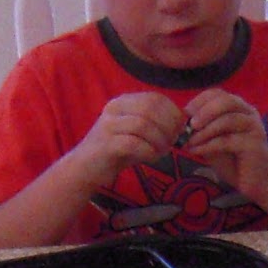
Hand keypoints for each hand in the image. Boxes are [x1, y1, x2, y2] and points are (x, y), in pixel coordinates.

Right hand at [65, 93, 185, 194]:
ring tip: (162, 151)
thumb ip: (155, 125)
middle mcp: (114, 109)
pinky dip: (148, 151)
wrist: (85, 169)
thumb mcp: (137, 134)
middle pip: (151, 108)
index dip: (173, 113)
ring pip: (144, 124)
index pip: (155, 98)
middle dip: (168, 126)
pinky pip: (134, 143)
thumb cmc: (115, 152)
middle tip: (172, 143)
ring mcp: (108, 125)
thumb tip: (182, 126)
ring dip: (160, 140)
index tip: (180, 129)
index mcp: (123, 102)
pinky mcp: (106, 144)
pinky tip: (150, 157)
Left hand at [180, 90, 267, 198]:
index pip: (219, 94)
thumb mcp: (214, 143)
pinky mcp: (254, 145)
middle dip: (204, 111)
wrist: (259, 183)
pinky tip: (196, 152)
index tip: (185, 113)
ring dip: (205, 131)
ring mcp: (254, 128)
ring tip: (189, 142)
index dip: (200, 100)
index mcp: (240, 109)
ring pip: (227, 120)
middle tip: (189, 125)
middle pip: (226, 101)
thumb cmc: (236, 162)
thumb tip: (182, 126)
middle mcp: (249, 114)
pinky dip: (208, 145)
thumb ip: (203, 132)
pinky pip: (227, 141)